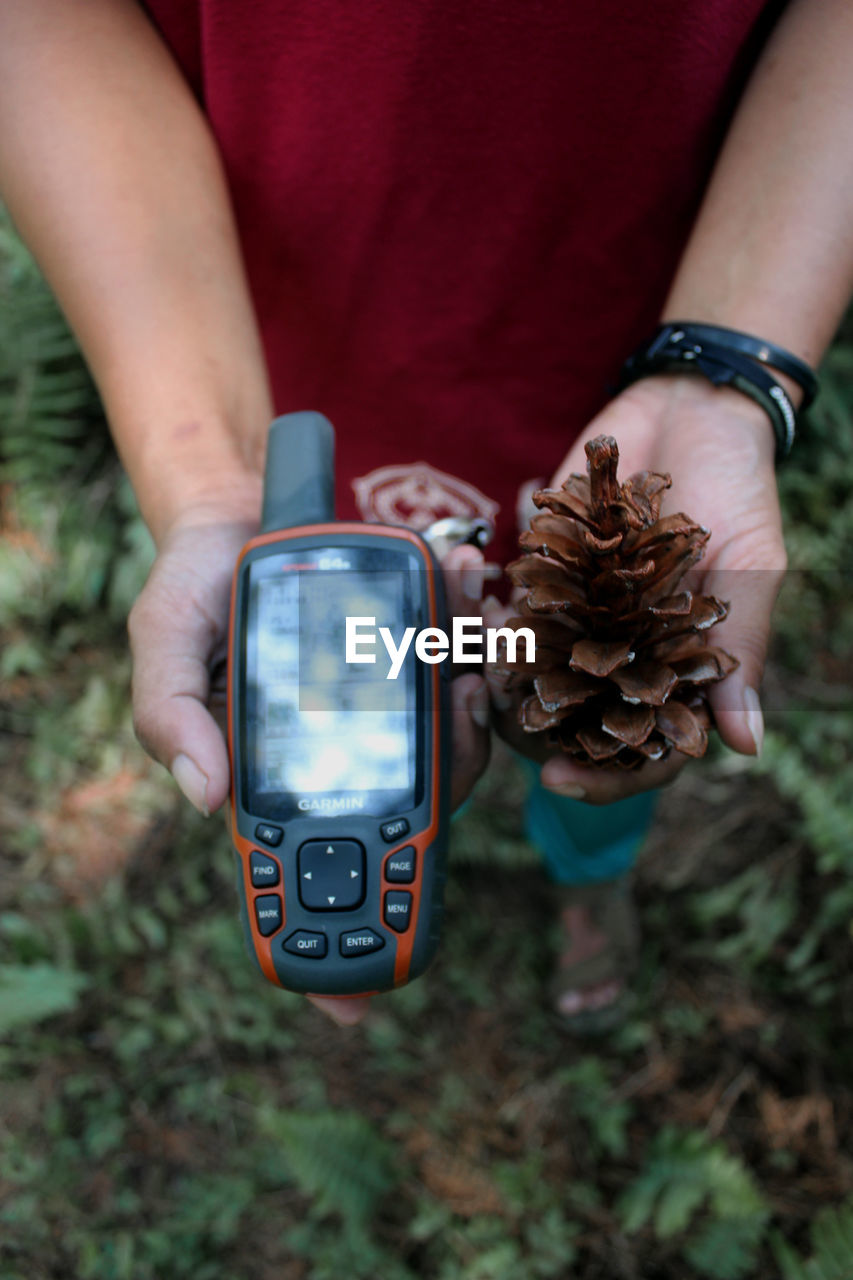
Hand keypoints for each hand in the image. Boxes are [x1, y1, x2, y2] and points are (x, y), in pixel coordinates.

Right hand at [127, 505, 490, 1026]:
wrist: (243, 516)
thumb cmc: (197, 589)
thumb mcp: (164, 639)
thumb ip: (171, 712)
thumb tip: (205, 797)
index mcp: (275, 772)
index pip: (300, 871)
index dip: (328, 942)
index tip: (359, 1006)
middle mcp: (340, 753)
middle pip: (401, 817)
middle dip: (436, 805)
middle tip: (452, 736)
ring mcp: (382, 710)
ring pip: (447, 750)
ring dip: (471, 713)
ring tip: (471, 660)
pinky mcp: (414, 662)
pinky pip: (461, 681)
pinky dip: (476, 654)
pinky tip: (473, 613)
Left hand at [487, 374, 785, 803]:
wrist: (688, 407)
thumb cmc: (736, 486)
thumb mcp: (750, 566)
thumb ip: (737, 650)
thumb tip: (745, 747)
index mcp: (675, 672)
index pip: (640, 752)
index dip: (603, 777)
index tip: (557, 777)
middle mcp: (621, 657)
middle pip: (569, 725)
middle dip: (529, 726)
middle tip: (498, 707)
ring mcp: (577, 620)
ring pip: (524, 675)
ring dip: (493, 668)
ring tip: (479, 644)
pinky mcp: (543, 575)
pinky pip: (502, 610)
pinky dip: (479, 608)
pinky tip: (470, 584)